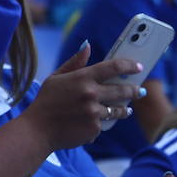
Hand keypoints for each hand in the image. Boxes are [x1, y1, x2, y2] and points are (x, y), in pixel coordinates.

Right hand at [22, 43, 141, 150]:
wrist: (38, 130)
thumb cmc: (45, 101)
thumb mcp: (55, 78)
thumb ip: (74, 63)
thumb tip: (87, 46)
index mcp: (82, 78)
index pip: (113, 67)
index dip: (129, 65)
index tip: (138, 67)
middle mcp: (91, 94)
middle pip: (123, 90)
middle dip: (134, 90)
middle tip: (139, 90)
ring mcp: (94, 113)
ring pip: (118, 110)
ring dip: (123, 109)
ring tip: (125, 109)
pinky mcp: (94, 128)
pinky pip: (104, 124)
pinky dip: (100, 122)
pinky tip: (92, 122)